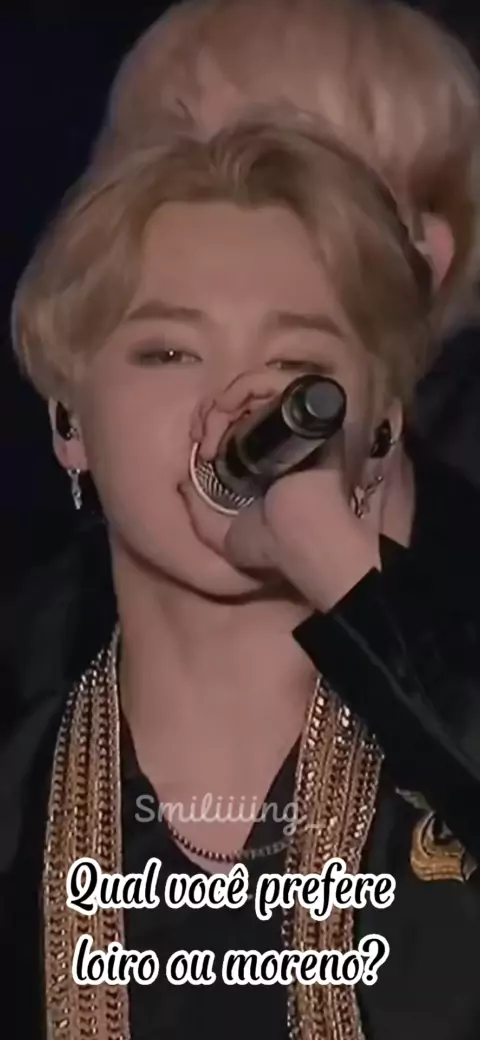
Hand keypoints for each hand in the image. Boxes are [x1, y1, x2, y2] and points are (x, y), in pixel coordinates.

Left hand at [192, 370, 384, 611]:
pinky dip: (244, 388)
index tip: (199, 448)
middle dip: (211, 412)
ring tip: (211, 434)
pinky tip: (227, 414)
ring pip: (254, 387)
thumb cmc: (271, 545)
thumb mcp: (222, 535)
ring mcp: (296, 421)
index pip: (236, 422)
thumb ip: (199, 512)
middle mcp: (282, 437)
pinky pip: (274, 380)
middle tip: (200, 437)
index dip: (211, 423)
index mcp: (266, 461)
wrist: (302, 539)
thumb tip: (181, 484)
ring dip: (222, 404)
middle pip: (242, 401)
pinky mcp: (308, 408)